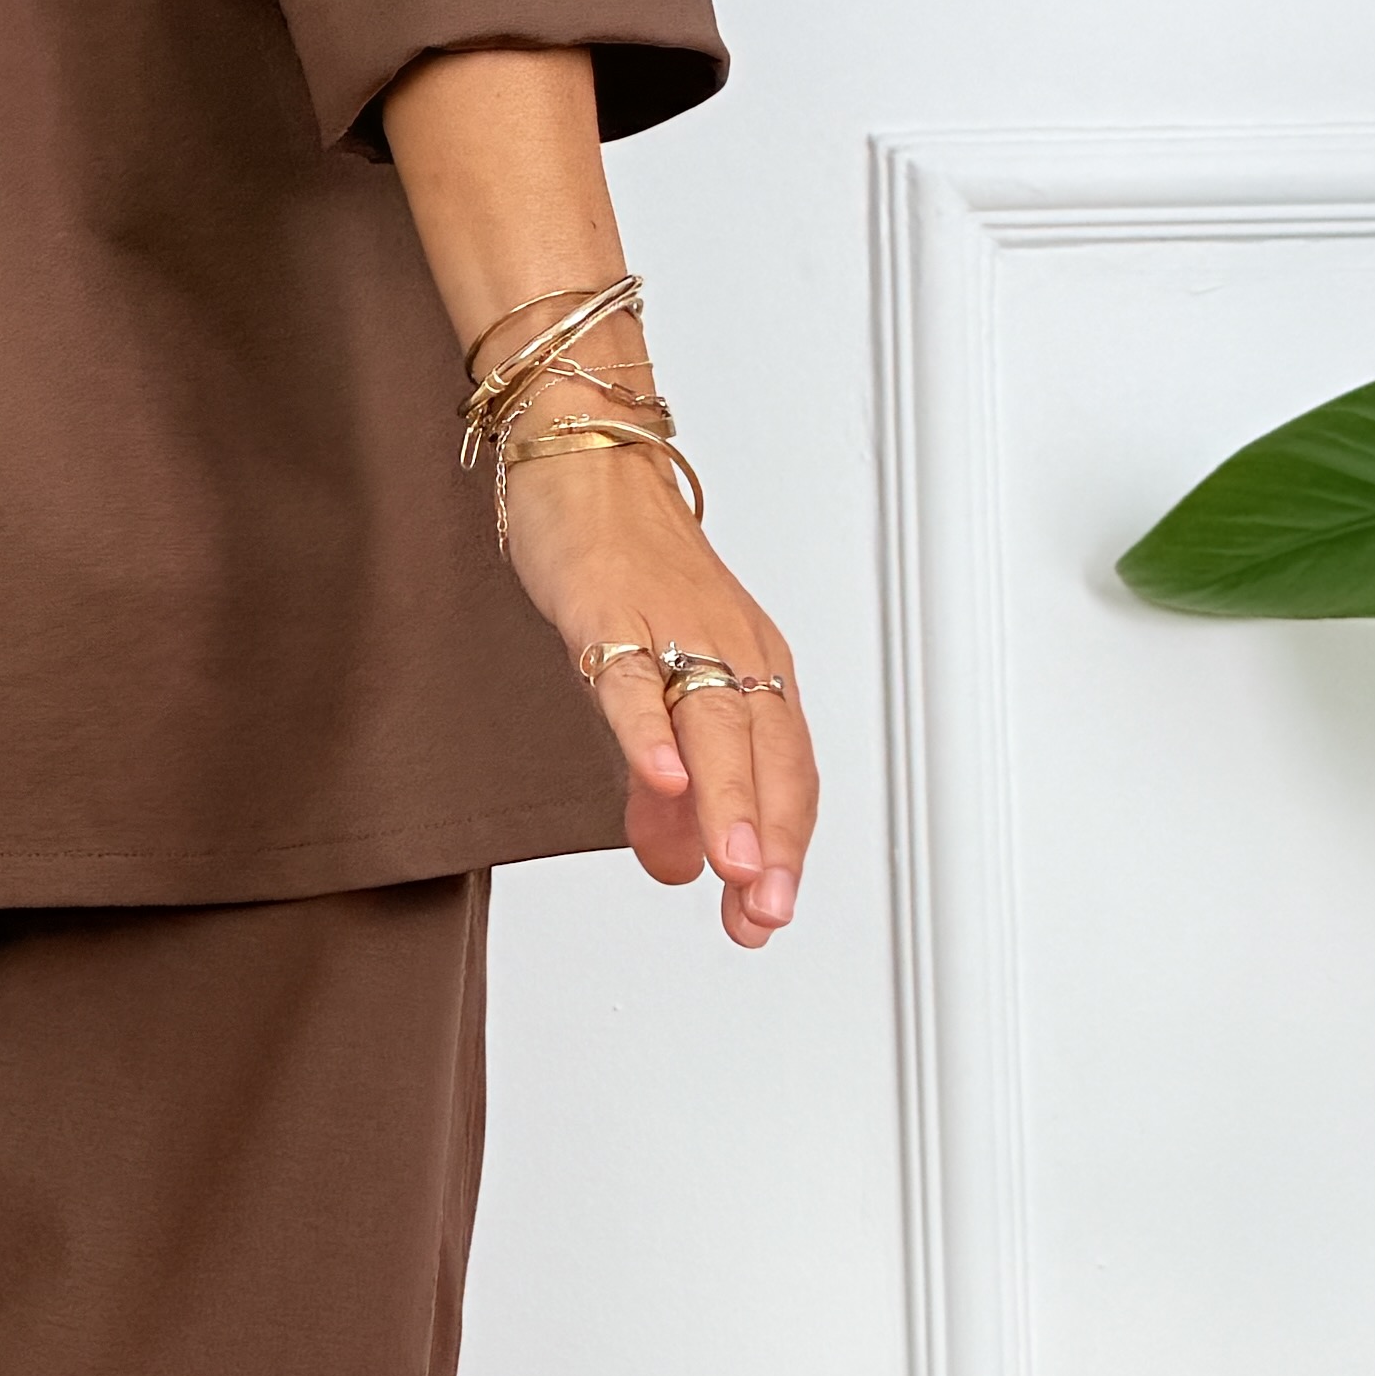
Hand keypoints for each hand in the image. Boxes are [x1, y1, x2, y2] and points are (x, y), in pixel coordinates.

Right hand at [499, 448, 812, 949]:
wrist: (587, 460)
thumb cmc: (627, 565)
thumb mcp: (654, 684)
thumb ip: (666, 783)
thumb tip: (679, 866)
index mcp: (754, 669)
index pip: (788, 774)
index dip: (784, 849)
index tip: (766, 915)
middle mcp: (730, 650)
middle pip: (764, 760)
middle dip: (769, 845)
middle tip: (764, 914)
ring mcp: (673, 630)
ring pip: (713, 728)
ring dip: (729, 803)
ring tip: (736, 871)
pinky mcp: (609, 611)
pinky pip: (632, 679)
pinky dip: (650, 732)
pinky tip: (663, 779)